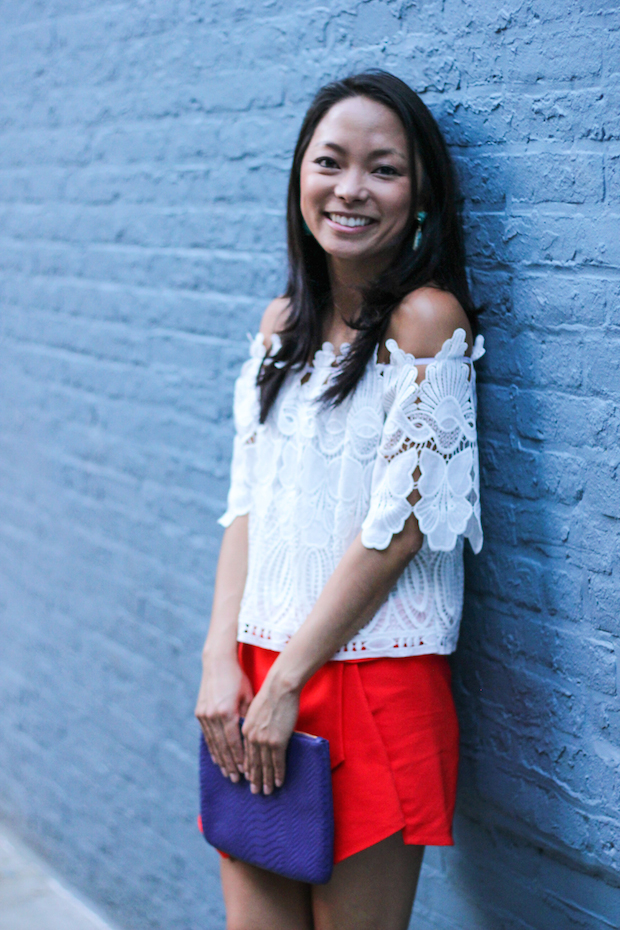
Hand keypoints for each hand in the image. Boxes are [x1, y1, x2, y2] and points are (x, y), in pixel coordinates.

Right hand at [195, 653, 252, 782]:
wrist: (216, 663)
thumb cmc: (237, 678)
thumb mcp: (247, 696)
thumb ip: (248, 717)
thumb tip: (253, 736)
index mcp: (227, 712)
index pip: (234, 742)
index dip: (240, 758)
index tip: (246, 771)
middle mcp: (213, 716)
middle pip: (222, 746)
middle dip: (230, 764)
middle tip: (236, 780)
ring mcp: (204, 715)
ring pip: (213, 743)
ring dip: (220, 759)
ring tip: (227, 773)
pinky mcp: (200, 713)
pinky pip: (207, 735)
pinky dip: (212, 748)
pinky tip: (217, 758)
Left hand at [241, 673, 299, 794]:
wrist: (280, 687)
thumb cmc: (269, 694)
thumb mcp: (253, 709)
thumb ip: (252, 723)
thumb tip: (254, 732)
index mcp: (244, 729)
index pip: (244, 754)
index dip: (246, 767)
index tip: (247, 778)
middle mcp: (251, 738)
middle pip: (253, 763)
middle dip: (254, 778)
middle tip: (256, 791)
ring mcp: (263, 741)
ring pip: (264, 765)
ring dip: (266, 780)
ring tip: (266, 791)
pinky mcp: (277, 741)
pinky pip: (277, 762)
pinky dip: (278, 773)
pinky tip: (278, 782)